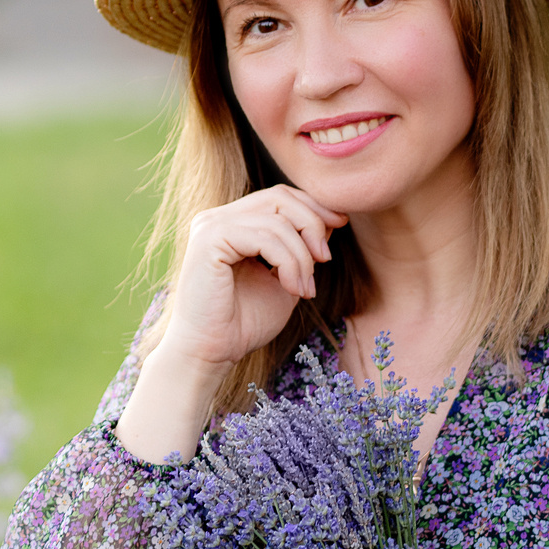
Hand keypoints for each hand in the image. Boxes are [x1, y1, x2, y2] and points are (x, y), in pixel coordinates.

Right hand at [116, 186, 346, 460]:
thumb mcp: (284, 278)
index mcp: (232, 223)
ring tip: (305, 289)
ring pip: (277, 220)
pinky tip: (293, 289)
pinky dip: (288, 262)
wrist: (211, 352)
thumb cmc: (244, 322)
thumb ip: (301, 249)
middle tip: (325, 259)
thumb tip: (332, 220)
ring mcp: (210, 226)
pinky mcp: (209, 240)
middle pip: (280, 198)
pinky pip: (264, 237)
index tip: (339, 226)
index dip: (313, 207)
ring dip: (302, 256)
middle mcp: (217, 218)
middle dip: (312, 224)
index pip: (279, 197)